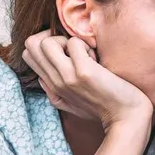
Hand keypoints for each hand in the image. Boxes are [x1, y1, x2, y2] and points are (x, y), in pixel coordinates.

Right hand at [22, 30, 152, 130]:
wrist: (126, 118)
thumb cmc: (104, 109)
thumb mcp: (71, 105)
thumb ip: (53, 92)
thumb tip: (40, 78)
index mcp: (52, 86)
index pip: (28, 54)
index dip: (45, 43)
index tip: (66, 50)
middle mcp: (56, 81)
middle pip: (31, 44)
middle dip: (52, 36)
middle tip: (74, 48)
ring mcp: (68, 77)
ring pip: (46, 42)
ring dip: (68, 40)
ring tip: (85, 53)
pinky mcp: (84, 72)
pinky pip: (74, 43)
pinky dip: (86, 44)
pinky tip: (97, 59)